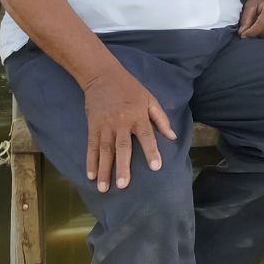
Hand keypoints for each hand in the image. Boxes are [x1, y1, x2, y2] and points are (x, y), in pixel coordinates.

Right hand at [83, 64, 176, 192]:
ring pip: (105, 151)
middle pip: (122, 148)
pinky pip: (92, 146)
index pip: (146, 136)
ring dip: (104, 170)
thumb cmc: (130, 88)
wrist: (102, 76)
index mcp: (138, 116)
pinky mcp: (93, 126)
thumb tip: (173, 136)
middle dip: (122, 167)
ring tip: (104, 188)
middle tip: (123, 185)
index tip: (155, 167)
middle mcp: (121, 123)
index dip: (151, 151)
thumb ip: (161, 118)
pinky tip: (90, 175)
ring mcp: (105, 126)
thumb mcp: (149, 99)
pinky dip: (91, 161)